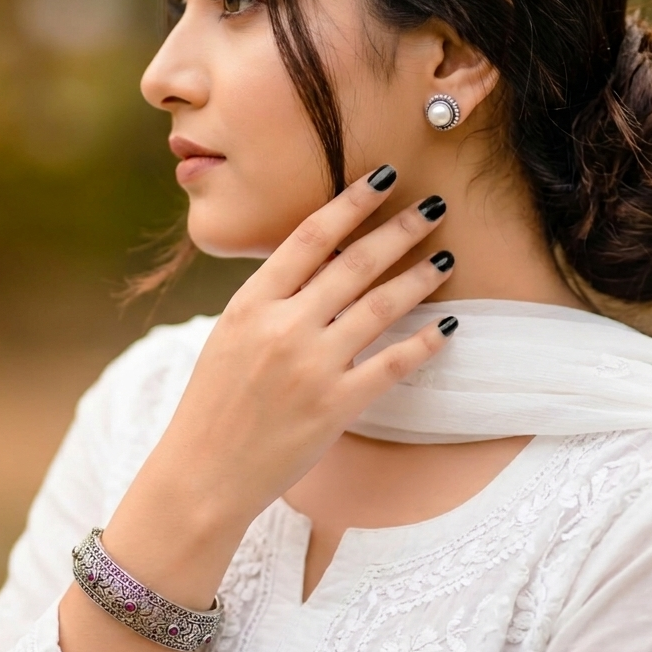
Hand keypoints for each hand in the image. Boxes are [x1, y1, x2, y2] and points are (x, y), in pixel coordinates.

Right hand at [139, 165, 456, 530]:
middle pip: (354, 263)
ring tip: (447, 257)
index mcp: (250, 304)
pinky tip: (448, 327)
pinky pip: (391, 365)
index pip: (310, 237)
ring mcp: (310, 367)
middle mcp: (282, 327)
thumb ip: (272, 301)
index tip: (385, 178)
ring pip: (379, 307)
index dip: (352, 202)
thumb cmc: (213, 405)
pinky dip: (424, 343)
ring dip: (419, 277)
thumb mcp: (229, 337)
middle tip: (434, 206)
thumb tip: (323, 266)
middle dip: (400, 229)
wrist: (203, 474)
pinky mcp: (334, 406)